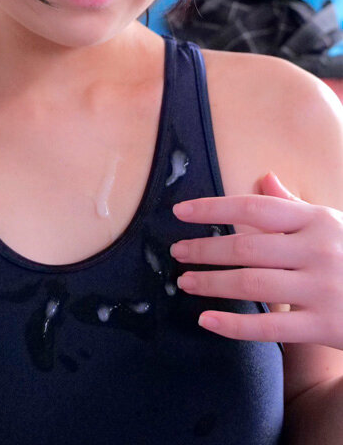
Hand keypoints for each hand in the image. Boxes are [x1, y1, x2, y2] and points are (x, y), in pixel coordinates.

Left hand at [170, 172, 342, 349]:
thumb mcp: (332, 223)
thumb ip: (293, 205)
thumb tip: (263, 177)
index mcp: (317, 219)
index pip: (255, 206)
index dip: (213, 208)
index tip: (180, 212)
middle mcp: (318, 249)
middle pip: (247, 245)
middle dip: (205, 249)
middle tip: (177, 254)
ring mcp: (322, 288)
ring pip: (252, 283)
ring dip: (212, 283)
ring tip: (186, 282)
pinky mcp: (326, 326)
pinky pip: (270, 327)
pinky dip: (234, 325)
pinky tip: (207, 321)